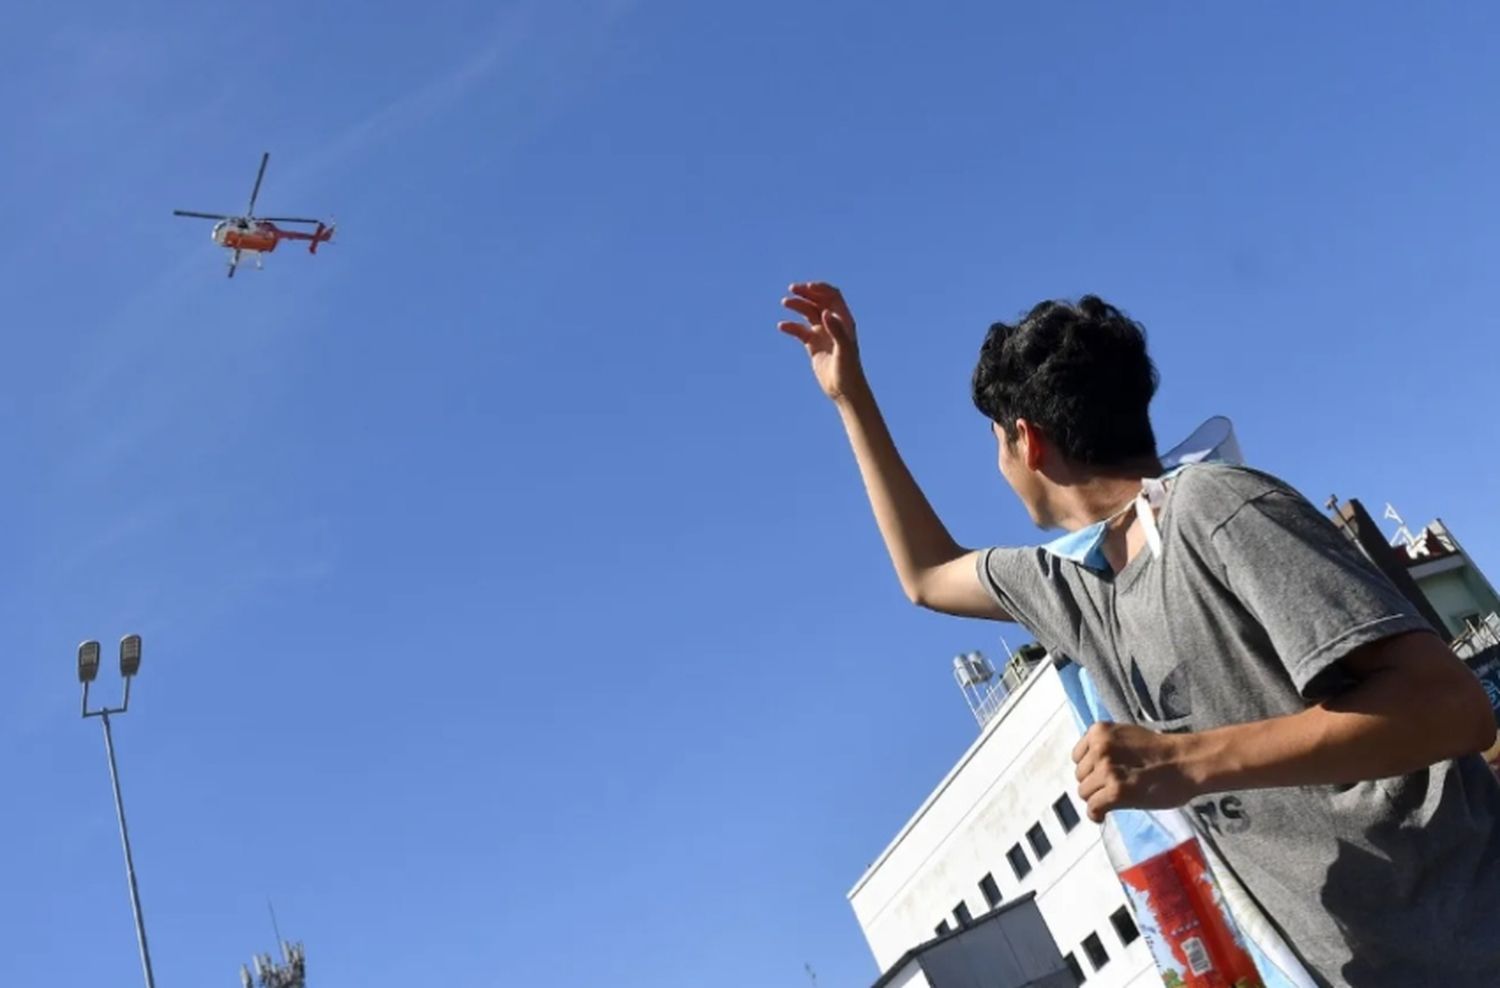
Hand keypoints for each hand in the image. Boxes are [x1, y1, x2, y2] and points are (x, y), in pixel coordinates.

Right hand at [778, 282, 863, 401]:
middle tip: (792, 289)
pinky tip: (782, 326)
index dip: (820, 289)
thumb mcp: (844, 349)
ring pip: (808, 314)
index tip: (807, 287)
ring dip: (797, 306)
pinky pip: (800, 331)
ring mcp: (823, 334)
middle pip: (818, 301)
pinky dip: (791, 326)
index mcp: (844, 320)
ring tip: (785, 302)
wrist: (844, 390)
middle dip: (806, 293)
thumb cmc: (849, 370)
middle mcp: (833, 324)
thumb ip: (836, 329)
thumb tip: (825, 312)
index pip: (832, 296)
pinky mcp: (813, 345)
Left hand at [1072, 723, 1203, 822]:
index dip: (1089, 768)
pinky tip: (1103, 815)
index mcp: (1100, 731)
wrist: (1187, 763)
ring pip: (1084, 792)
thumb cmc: (1162, 752)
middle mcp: (1099, 748)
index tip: (1101, 775)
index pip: (1078, 756)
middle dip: (1094, 784)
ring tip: (1114, 799)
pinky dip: (1096, 814)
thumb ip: (1106, 747)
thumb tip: (1091, 766)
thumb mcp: (1126, 737)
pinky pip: (1093, 807)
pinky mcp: (1116, 791)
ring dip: (1097, 798)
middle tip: (1113, 788)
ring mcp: (1106, 769)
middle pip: (1080, 775)